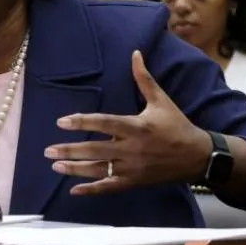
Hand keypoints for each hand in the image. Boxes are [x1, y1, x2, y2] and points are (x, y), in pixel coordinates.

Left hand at [45, 50, 211, 194]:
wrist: (197, 157)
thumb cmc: (177, 125)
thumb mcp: (162, 100)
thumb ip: (144, 79)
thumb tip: (135, 53)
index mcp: (137, 127)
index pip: (104, 123)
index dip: (82, 122)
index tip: (62, 121)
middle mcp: (132, 149)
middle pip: (96, 150)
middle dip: (70, 151)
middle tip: (48, 151)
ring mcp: (132, 168)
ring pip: (99, 170)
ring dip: (75, 170)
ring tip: (55, 166)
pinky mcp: (134, 182)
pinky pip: (110, 187)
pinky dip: (92, 190)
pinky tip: (74, 191)